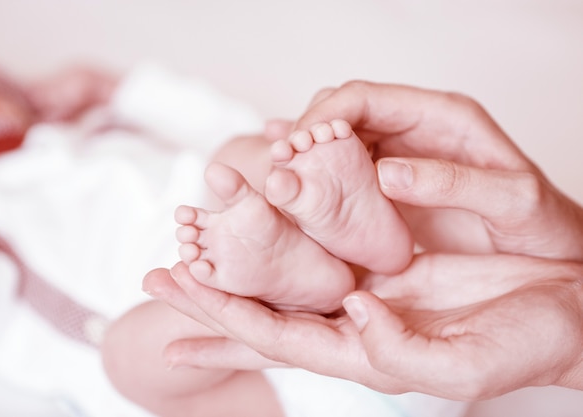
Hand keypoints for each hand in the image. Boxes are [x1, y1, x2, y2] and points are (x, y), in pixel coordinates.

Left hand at [146, 257, 582, 400]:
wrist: (558, 308)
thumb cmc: (520, 343)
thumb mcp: (464, 363)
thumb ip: (401, 350)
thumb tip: (351, 312)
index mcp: (362, 352)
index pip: (275, 337)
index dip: (224, 317)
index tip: (177, 292)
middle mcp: (350, 323)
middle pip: (262, 311)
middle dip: (207, 297)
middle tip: (154, 276)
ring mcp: (362, 291)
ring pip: (282, 281)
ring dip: (235, 267)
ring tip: (187, 250)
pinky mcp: (380, 260)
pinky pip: (318, 250)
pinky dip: (281, 242)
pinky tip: (255, 232)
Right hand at [284, 81, 582, 260]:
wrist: (546, 251)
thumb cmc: (539, 224)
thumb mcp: (512, 201)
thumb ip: (453, 182)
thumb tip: (386, 172)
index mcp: (443, 118)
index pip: (367, 97)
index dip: (325, 114)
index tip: (298, 144)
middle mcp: (415, 130)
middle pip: (343, 112)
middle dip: (306, 132)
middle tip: (280, 164)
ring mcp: (399, 157)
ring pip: (337, 140)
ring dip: (306, 155)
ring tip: (277, 177)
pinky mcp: (391, 186)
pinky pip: (344, 171)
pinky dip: (317, 176)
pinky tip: (292, 181)